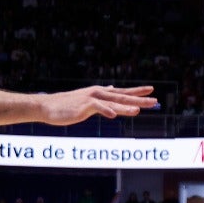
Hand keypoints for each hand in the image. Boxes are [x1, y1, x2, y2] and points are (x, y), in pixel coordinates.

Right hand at [40, 85, 155, 125]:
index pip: (123, 92)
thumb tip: (110, 87)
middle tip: (155, 101)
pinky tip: (114, 115)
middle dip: (139, 99)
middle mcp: (99, 93)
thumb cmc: (68, 105)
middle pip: (122, 96)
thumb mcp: (88, 98)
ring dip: (125, 106)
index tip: (152, 91)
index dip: (138, 91)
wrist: (48, 106)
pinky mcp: (84, 106)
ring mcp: (92, 99)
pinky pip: (97, 108)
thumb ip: (101, 95)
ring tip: (138, 110)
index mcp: (101, 93)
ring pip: (113, 103)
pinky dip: (106, 111)